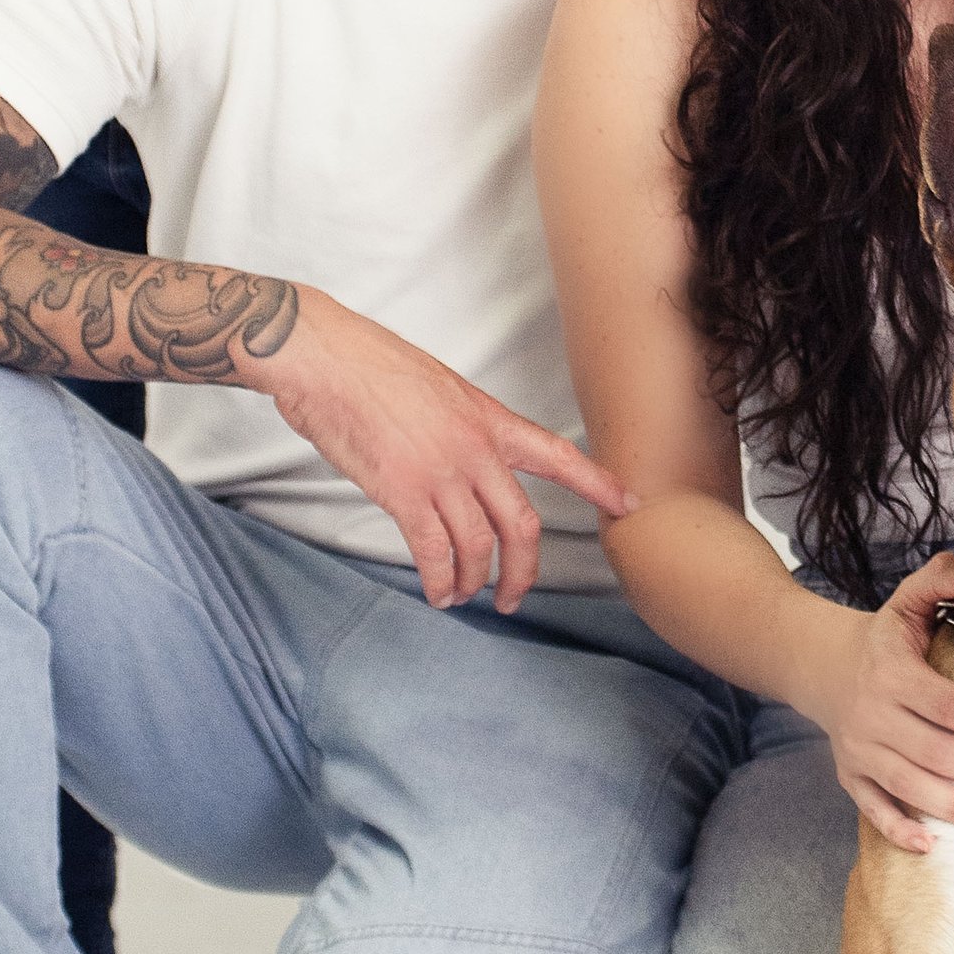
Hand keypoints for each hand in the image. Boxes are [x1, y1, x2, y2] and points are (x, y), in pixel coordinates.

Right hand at [261, 289, 632, 612]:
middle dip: (523, 571)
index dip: (598, 484)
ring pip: (478, 545)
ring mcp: (442, 471)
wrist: (324, 356)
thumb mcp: (438, 387)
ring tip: (461, 595)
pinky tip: (436, 591)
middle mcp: (475, 448)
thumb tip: (462, 461)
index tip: (628, 504)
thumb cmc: (368, 365)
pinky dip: (438, 579)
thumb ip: (461, 427)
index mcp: (488, 418)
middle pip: (521, 524)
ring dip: (473, 580)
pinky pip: (433, 550)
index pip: (558, 455)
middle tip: (514, 597)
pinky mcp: (403, 491)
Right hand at [803, 553, 953, 853]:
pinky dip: (897, 829)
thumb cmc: (882, 638)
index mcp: (893, 675)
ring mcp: (859, 750)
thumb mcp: (906, 602)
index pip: (949, 705)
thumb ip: (941, 581)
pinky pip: (872, 808)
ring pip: (909, 785)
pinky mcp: (850, 775)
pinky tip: (931, 846)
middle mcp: (873, 716)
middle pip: (935, 751)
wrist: (818, 665)